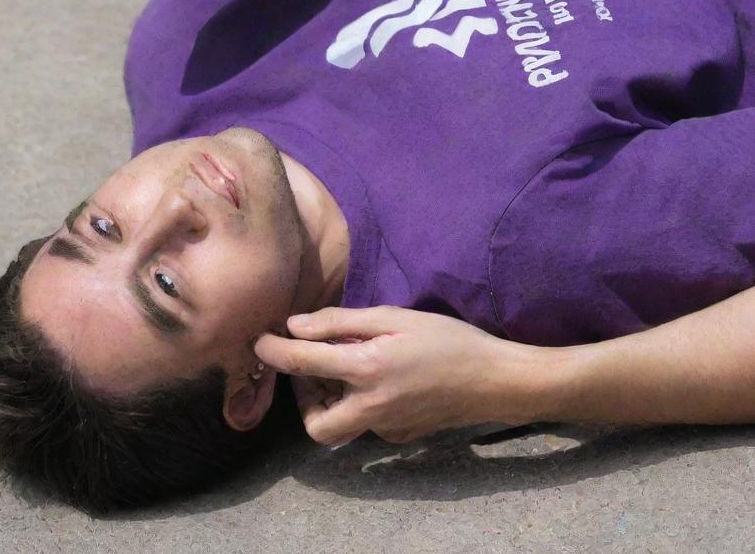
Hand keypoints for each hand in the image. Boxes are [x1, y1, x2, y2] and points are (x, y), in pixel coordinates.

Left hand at [254, 305, 515, 445]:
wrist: (495, 380)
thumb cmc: (449, 340)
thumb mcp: (395, 317)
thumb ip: (343, 323)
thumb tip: (297, 327)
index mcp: (366, 371)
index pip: (304, 364)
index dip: (275, 351)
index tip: (259, 340)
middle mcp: (370, 409)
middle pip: (316, 425)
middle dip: (304, 399)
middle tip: (312, 367)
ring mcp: (386, 430)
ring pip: (341, 426)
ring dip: (332, 399)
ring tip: (348, 363)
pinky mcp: (401, 437)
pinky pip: (367, 422)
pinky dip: (362, 401)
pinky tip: (382, 376)